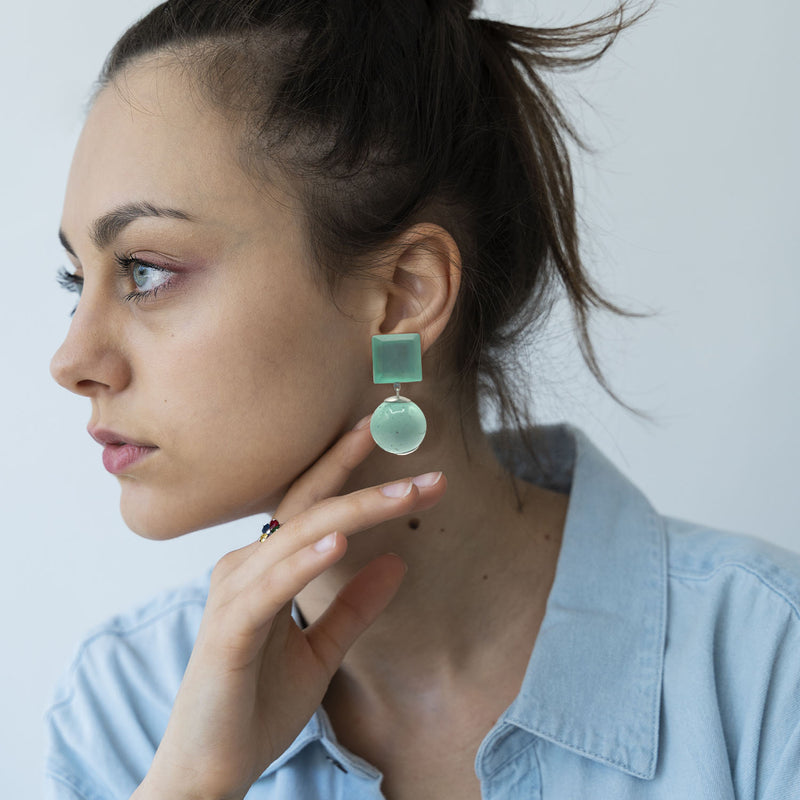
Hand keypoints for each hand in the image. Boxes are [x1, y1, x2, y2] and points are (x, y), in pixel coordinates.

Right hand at [135, 418, 446, 799]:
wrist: (211, 772)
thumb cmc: (257, 706)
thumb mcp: (322, 651)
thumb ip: (354, 606)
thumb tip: (399, 562)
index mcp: (264, 567)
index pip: (312, 506)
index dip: (349, 471)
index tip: (396, 449)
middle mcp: (244, 568)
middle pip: (309, 506)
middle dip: (364, 477)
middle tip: (423, 467)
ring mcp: (233, 596)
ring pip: (298, 535)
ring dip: (355, 511)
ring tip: (405, 493)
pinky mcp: (228, 631)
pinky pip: (270, 587)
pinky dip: (304, 562)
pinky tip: (339, 543)